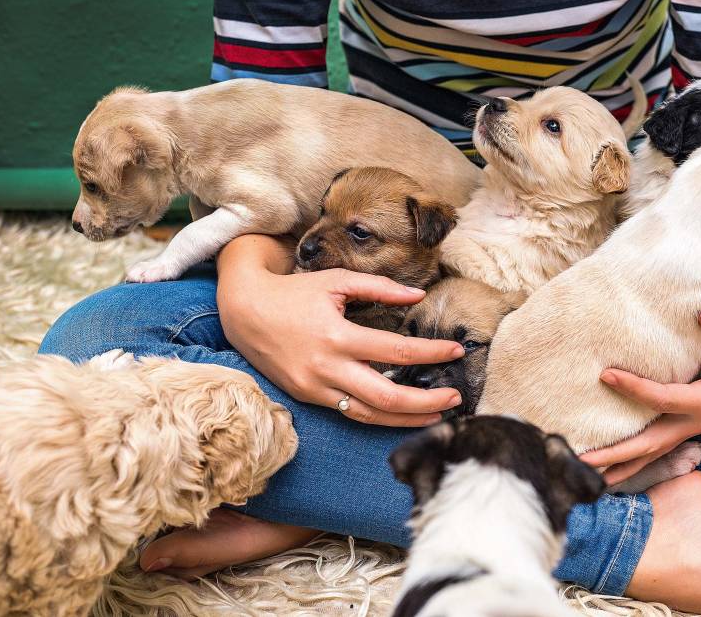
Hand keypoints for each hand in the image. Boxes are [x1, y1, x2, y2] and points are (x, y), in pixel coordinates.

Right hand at [217, 235, 464, 426]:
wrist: (243, 311)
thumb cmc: (293, 292)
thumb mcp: (336, 281)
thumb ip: (380, 287)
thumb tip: (419, 296)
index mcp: (338, 336)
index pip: (397, 351)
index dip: (432, 353)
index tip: (457, 351)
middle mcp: (327, 368)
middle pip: (387, 398)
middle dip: (428, 401)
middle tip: (456, 397)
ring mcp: (316, 388)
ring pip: (370, 415)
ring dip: (408, 419)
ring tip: (438, 415)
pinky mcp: (309, 398)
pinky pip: (351, 413)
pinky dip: (380, 418)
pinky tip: (403, 415)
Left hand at [582, 314, 700, 485]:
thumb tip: (700, 315)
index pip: (664, 399)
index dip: (635, 389)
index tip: (607, 375)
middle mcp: (696, 422)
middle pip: (650, 444)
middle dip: (617, 453)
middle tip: (582, 460)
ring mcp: (690, 430)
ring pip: (651, 454)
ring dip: (620, 466)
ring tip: (586, 474)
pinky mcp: (685, 429)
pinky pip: (655, 449)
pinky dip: (632, 462)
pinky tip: (610, 471)